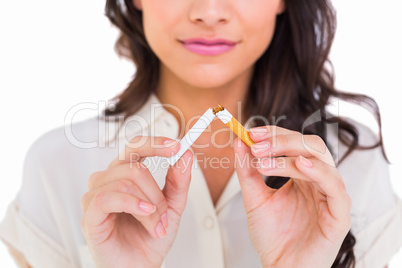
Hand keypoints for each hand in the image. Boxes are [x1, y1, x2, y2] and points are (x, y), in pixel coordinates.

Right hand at [80, 136, 192, 267]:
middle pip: (134, 166)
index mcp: (125, 174)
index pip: (135, 146)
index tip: (177, 147)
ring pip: (126, 182)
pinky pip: (107, 197)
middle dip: (157, 193)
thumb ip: (179, 180)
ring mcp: (96, 196)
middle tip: (165, 214)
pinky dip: (131, 204)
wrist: (140, 267)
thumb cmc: (150, 237)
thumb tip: (186, 155)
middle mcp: (108, 180)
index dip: (155, 143)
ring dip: (150, 207)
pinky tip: (145, 213)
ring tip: (156, 226)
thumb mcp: (173, 206)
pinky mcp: (90, 214)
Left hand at [233, 126, 351, 267]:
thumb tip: (239, 142)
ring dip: (289, 155)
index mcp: (302, 175)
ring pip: (320, 160)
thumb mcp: (254, 198)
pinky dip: (319, 172)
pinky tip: (300, 165)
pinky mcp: (339, 214)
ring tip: (263, 160)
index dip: (274, 134)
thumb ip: (247, 171)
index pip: (294, 143)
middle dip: (281, 140)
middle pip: (309, 145)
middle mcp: (318, 181)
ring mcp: (330, 196)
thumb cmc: (273, 236)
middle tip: (255, 144)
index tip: (250, 132)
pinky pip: (335, 186)